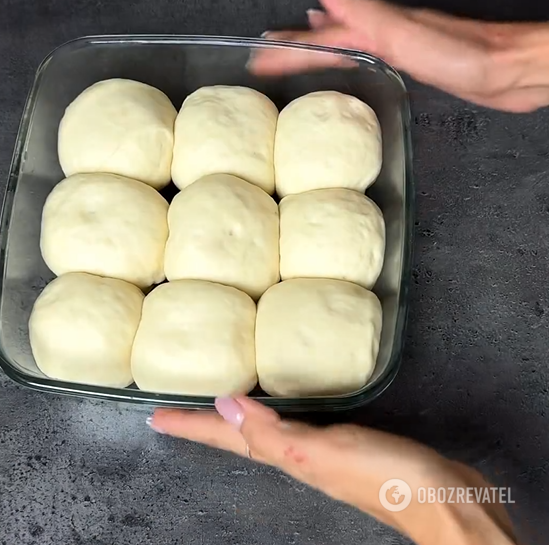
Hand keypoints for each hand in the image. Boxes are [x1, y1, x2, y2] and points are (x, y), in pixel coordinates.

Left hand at [148, 397, 515, 544]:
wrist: (443, 499)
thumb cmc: (385, 474)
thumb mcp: (323, 451)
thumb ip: (274, 431)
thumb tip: (224, 405)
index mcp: (287, 456)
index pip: (228, 438)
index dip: (191, 426)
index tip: (155, 415)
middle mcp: (297, 456)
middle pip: (240, 437)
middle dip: (207, 423)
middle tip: (178, 408)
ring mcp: (322, 453)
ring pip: (266, 432)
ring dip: (239, 419)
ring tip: (220, 403)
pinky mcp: (347, 446)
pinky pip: (297, 428)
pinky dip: (279, 415)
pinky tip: (284, 407)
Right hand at [250, 0, 548, 112]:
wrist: (513, 67)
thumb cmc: (461, 54)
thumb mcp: (400, 31)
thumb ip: (358, 7)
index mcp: (374, 27)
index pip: (319, 37)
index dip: (288, 45)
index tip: (256, 54)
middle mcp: (383, 30)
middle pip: (329, 35)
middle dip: (296, 40)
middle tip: (265, 47)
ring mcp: (399, 44)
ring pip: (346, 41)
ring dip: (318, 40)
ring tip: (294, 39)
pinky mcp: (414, 61)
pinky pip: (367, 52)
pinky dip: (349, 49)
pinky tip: (350, 51)